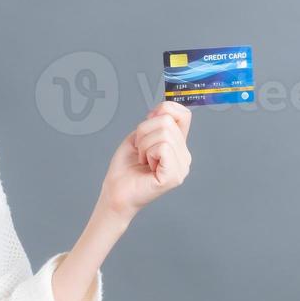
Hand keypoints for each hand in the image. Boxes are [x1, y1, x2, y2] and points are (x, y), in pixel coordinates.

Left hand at [100, 100, 192, 217]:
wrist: (115, 192)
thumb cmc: (125, 168)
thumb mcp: (139, 136)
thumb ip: (155, 121)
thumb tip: (164, 108)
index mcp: (178, 146)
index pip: (183, 114)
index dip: (164, 110)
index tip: (148, 121)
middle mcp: (184, 156)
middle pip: (167, 121)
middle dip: (144, 132)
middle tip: (140, 152)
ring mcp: (181, 167)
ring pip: (164, 133)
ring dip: (144, 145)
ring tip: (142, 160)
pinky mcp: (174, 176)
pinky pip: (163, 148)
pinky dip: (148, 153)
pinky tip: (146, 166)